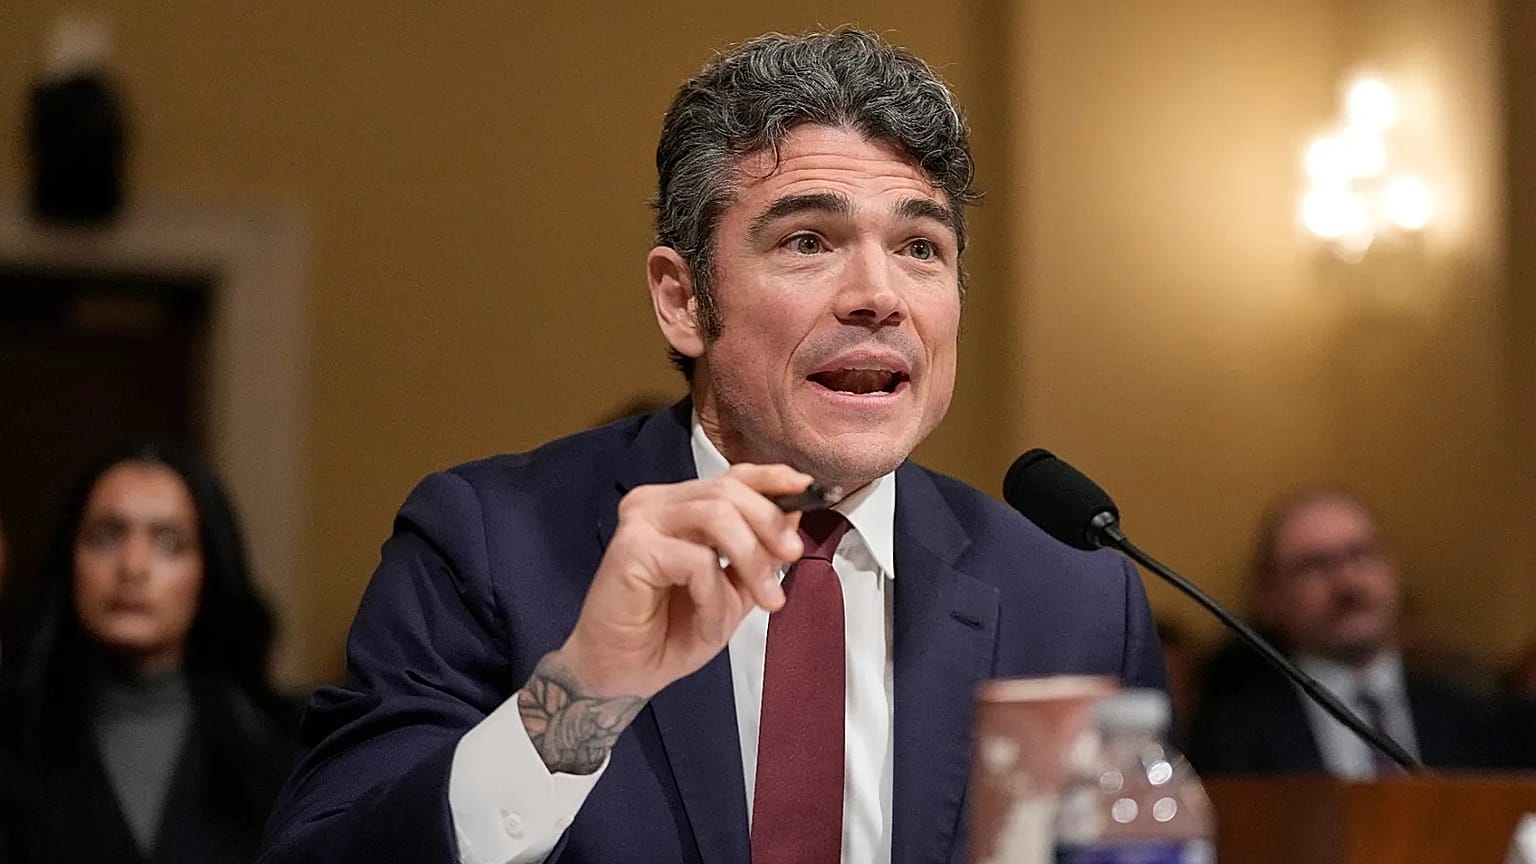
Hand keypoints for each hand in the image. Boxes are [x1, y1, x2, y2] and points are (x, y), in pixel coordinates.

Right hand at [518, 464, 810, 772]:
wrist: (622, 675)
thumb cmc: (671, 632)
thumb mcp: (733, 591)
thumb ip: (759, 554)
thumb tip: (793, 516)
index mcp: (679, 505)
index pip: (732, 476)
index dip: (773, 478)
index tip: (809, 490)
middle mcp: (656, 503)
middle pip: (728, 490)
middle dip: (769, 525)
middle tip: (794, 556)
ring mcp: (640, 521)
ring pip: (716, 514)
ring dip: (751, 559)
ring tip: (766, 600)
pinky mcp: (631, 548)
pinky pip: (696, 560)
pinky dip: (714, 595)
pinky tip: (709, 622)